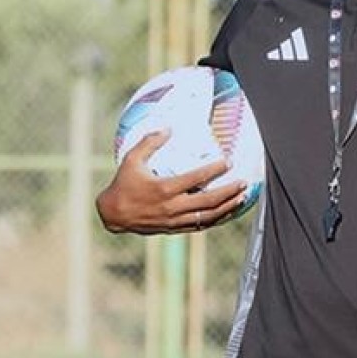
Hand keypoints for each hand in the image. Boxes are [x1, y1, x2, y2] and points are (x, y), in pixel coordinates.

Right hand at [96, 129, 248, 234]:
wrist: (113, 215)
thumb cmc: (123, 184)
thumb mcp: (131, 159)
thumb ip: (149, 142)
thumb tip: (168, 128)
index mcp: (164, 189)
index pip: (196, 178)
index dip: (214, 170)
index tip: (228, 162)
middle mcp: (172, 206)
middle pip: (208, 201)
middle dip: (228, 191)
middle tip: (243, 181)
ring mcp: (174, 220)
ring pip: (207, 216)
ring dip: (227, 207)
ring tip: (241, 197)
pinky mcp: (174, 229)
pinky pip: (200, 226)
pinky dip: (216, 219)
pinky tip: (227, 212)